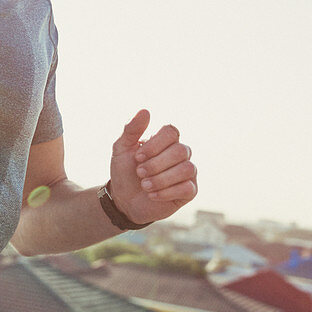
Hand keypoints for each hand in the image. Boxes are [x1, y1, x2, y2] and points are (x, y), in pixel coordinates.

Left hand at [109, 109, 196, 224]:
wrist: (124, 200)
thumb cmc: (125, 172)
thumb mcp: (121, 149)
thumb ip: (131, 130)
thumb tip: (145, 111)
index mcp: (166, 141)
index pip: (171, 132)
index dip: (155, 144)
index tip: (137, 156)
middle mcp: (181, 153)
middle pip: (180, 150)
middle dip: (156, 164)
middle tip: (139, 172)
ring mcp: (187, 172)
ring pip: (186, 169)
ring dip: (161, 179)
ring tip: (145, 185)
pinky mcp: (190, 191)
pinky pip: (188, 188)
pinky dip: (166, 192)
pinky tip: (152, 195)